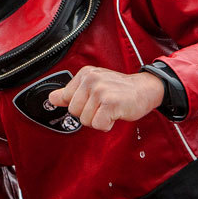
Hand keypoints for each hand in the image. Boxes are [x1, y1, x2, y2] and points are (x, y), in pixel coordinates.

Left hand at [47, 66, 163, 131]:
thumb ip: (71, 92)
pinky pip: (98, 125)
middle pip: (74, 112)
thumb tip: (51, 98)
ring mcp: (101, 90)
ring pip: (85, 120)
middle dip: (88, 114)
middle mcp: (91, 79)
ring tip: (110, 110)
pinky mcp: (110, 103)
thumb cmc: (120, 90)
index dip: (80, 106)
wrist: (146, 89)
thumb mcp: (93, 86)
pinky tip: (115, 114)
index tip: (92, 101)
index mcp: (85, 74)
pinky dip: (107, 125)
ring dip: (99, 120)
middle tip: (103, 107)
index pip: (65, 99)